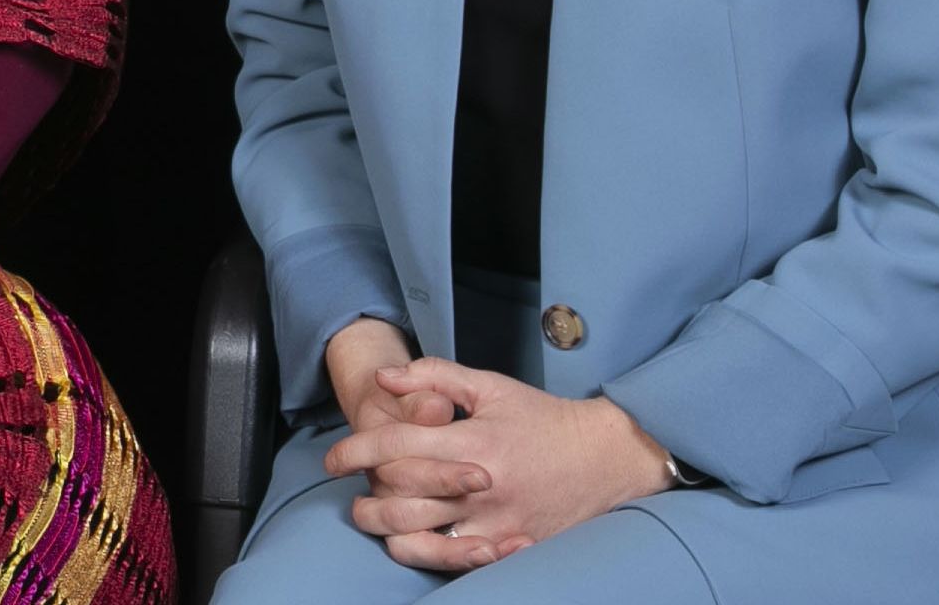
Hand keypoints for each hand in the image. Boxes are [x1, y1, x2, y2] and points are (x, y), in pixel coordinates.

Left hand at [322, 358, 671, 573]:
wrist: (604, 458)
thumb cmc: (541, 418)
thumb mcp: (489, 386)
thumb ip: (433, 376)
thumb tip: (385, 378)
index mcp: (471, 441)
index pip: (397, 446)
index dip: (356, 450)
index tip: (334, 457)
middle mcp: (480, 487)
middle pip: (401, 497)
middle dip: (365, 494)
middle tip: (350, 489)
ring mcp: (495, 523)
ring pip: (421, 539)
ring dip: (386, 528)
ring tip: (372, 516)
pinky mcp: (510, 546)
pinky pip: (455, 561)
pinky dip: (425, 554)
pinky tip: (410, 540)